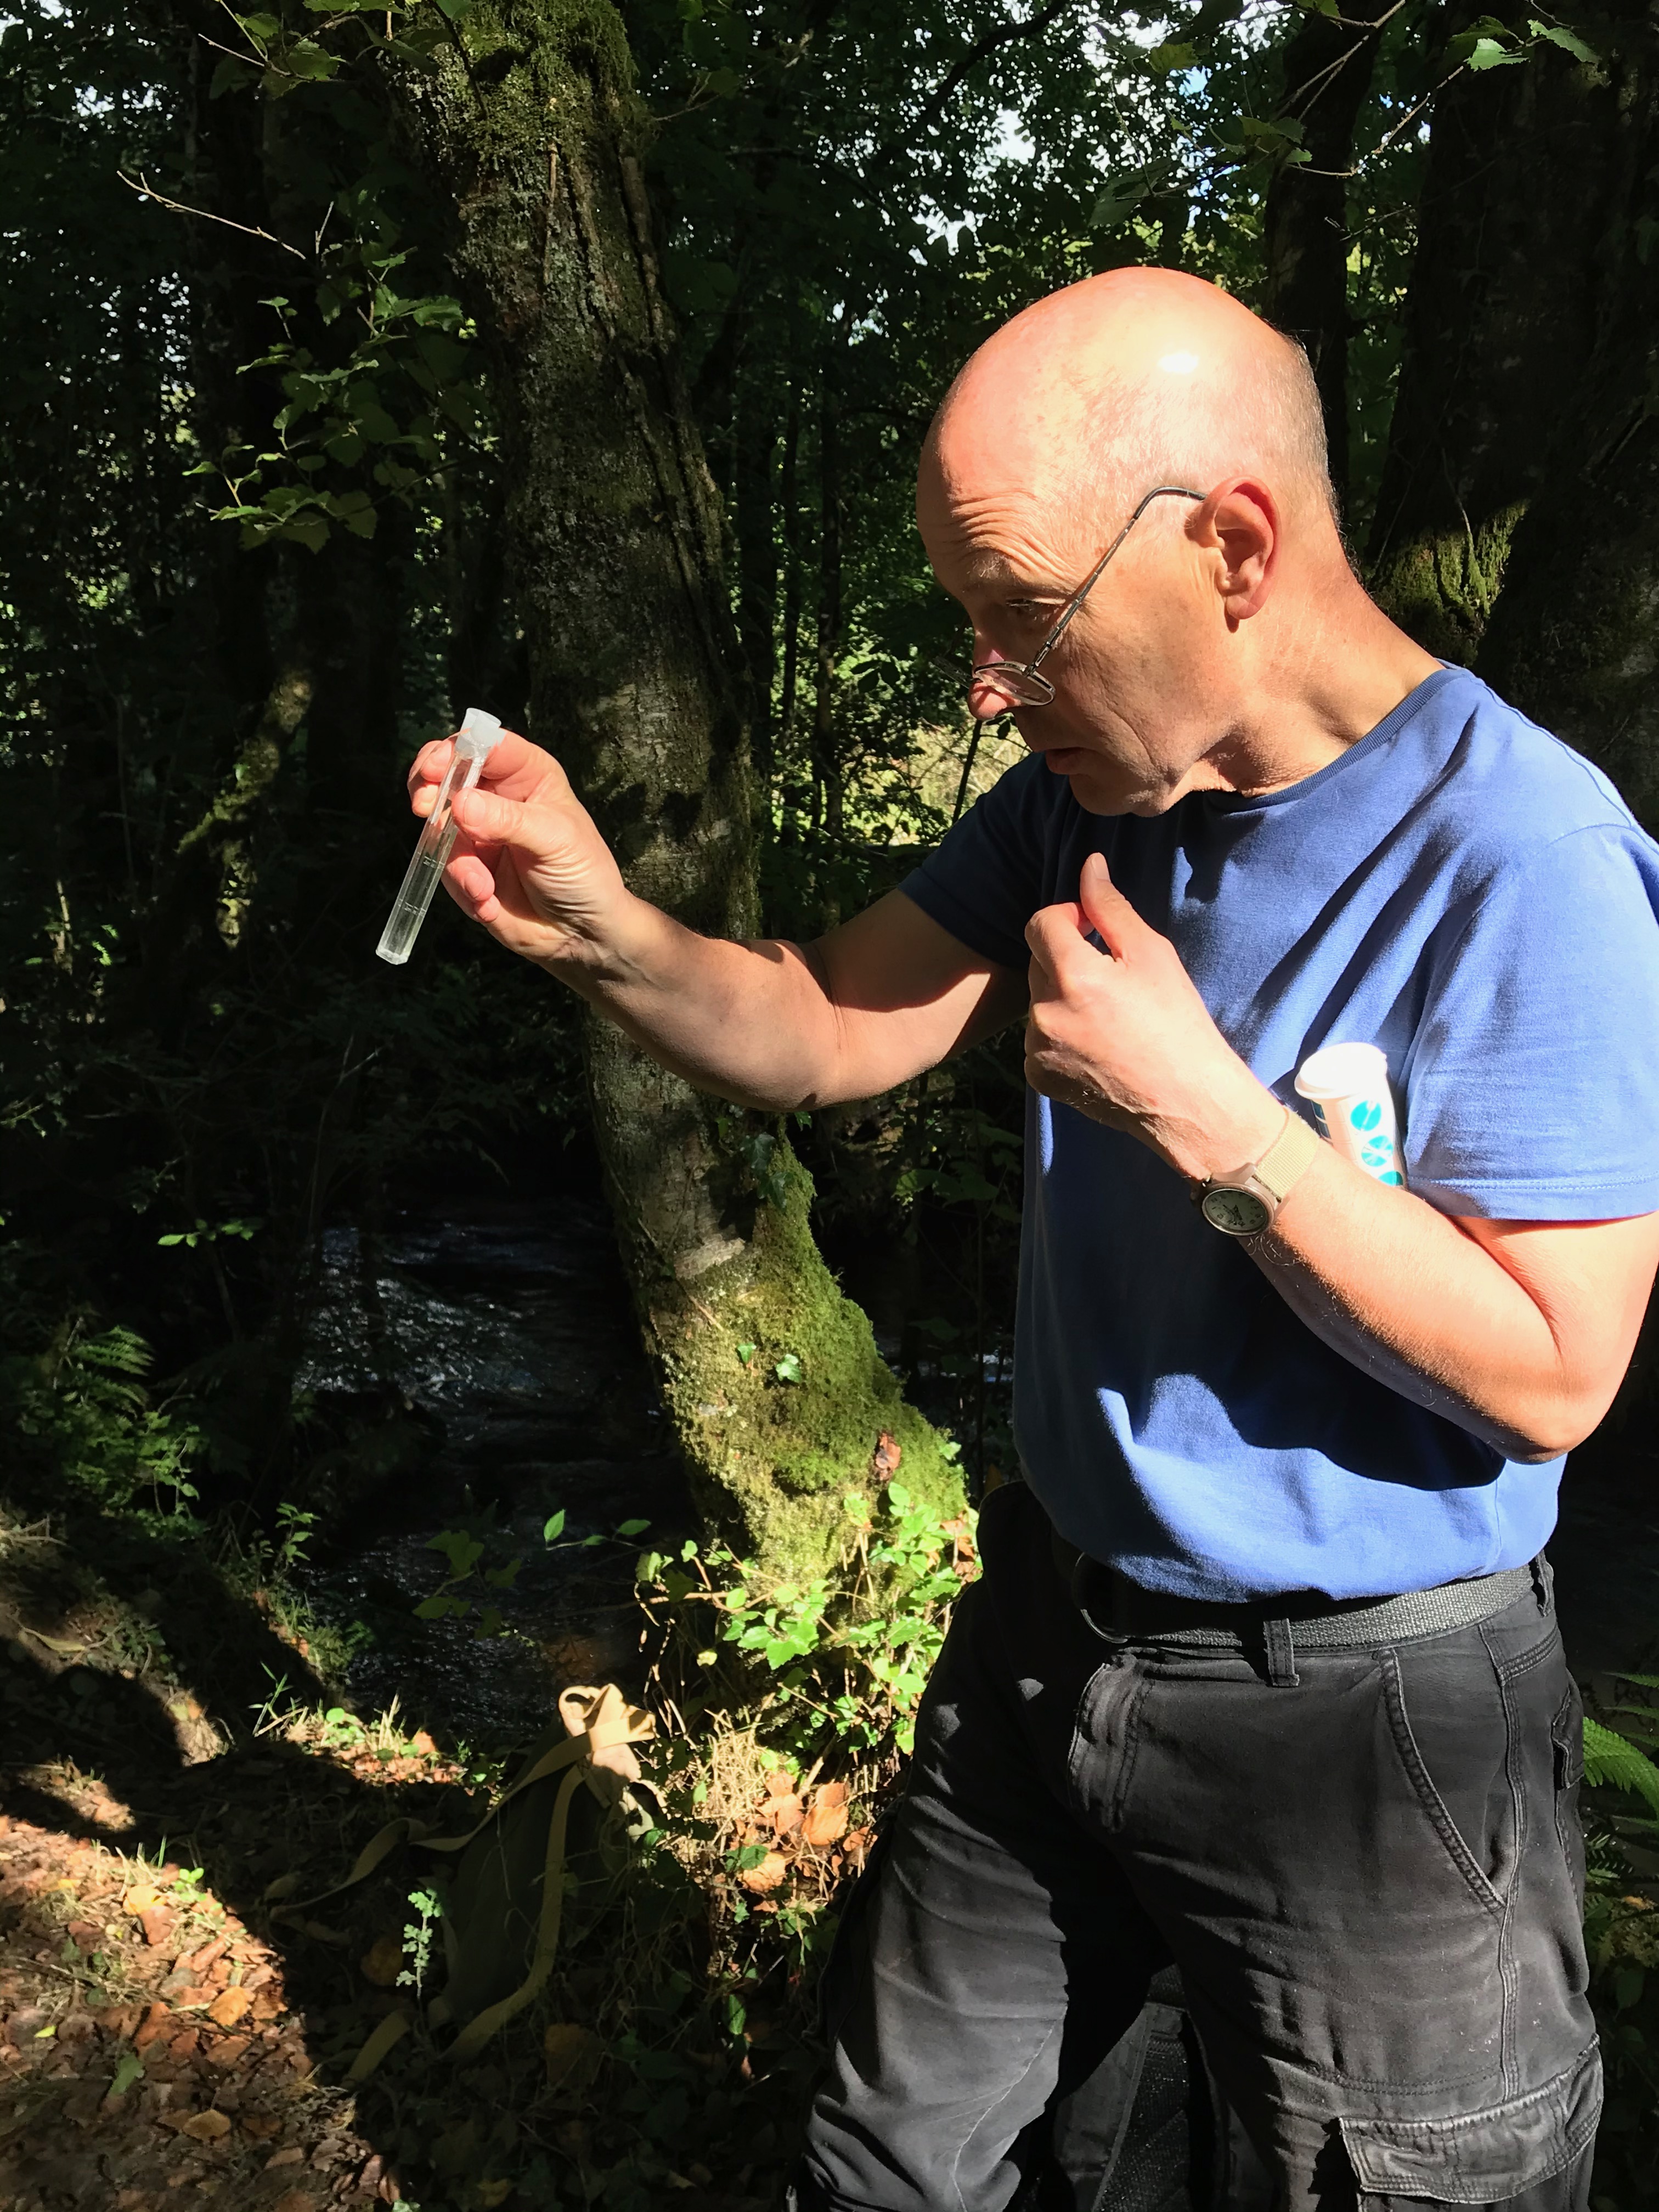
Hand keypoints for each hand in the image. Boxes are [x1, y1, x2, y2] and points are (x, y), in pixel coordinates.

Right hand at [405, 728, 633, 971]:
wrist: (582, 933)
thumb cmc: (583, 873)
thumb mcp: (554, 840)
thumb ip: (507, 820)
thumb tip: (459, 803)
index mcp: (527, 773)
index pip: (484, 745)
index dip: (455, 750)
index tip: (434, 769)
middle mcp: (497, 796)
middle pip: (445, 774)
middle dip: (429, 790)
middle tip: (423, 808)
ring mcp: (478, 831)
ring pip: (439, 828)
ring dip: (457, 863)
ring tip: (483, 890)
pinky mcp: (467, 866)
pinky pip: (445, 869)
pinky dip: (463, 888)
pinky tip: (488, 904)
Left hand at [1023, 852, 1283, 1180]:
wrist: (1186, 1101)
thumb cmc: (1177, 1023)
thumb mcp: (1152, 954)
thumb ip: (1110, 907)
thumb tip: (1088, 865)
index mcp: (1073, 977)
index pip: (1040, 922)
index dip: (1066, 918)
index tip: (1092, 930)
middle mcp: (1045, 1014)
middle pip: (1038, 961)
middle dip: (1067, 959)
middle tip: (1111, 979)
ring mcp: (1037, 1050)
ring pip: (1037, 1001)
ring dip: (1061, 997)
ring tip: (1106, 1017)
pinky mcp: (1038, 1077)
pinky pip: (1038, 1039)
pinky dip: (1058, 1034)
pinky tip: (1096, 1044)